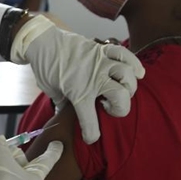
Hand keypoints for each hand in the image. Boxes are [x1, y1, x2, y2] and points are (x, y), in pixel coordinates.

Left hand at [10, 17, 144, 142]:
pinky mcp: (103, 50)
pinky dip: (134, 64)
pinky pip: (125, 54)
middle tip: (108, 107)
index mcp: (78, 92)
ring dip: (128, 87)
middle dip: (120, 108)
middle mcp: (93, 78)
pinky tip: (137, 73)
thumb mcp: (52, 92)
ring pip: (127, 76)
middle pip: (121, 96)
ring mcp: (100, 62)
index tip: (90, 138)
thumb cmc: (46, 68)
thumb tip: (67, 119)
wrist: (42, 41)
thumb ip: (64, 105)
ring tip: (120, 90)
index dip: (91, 134)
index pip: (90, 121)